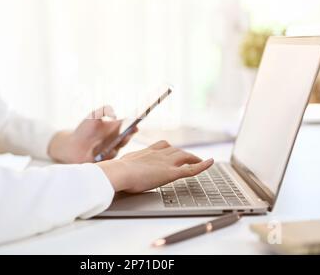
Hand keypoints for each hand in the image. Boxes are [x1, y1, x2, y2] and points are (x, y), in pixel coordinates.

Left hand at [48, 106, 137, 163]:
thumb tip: (115, 116)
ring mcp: (112, 150)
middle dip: (128, 135)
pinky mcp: (107, 160)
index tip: (135, 124)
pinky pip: (110, 157)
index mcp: (115, 128)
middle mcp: (116, 140)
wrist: (72, 146)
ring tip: (122, 137)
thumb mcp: (93, 115)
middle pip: (126, 137)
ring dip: (121, 143)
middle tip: (129, 131)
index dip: (133, 125)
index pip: (128, 126)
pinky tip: (109, 149)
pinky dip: (110, 153)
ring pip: (119, 147)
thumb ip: (105, 110)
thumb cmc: (83, 130)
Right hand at [97, 140, 213, 192]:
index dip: (168, 148)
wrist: (119, 173)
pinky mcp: (171, 172)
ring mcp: (165, 162)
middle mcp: (157, 153)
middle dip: (183, 153)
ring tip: (200, 161)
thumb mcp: (118, 166)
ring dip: (193, 158)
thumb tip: (110, 172)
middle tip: (189, 157)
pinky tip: (210, 163)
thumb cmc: (115, 172)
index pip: (161, 146)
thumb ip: (120, 168)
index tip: (170, 149)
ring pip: (184, 156)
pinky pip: (191, 168)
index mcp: (145, 152)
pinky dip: (203, 165)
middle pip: (174, 149)